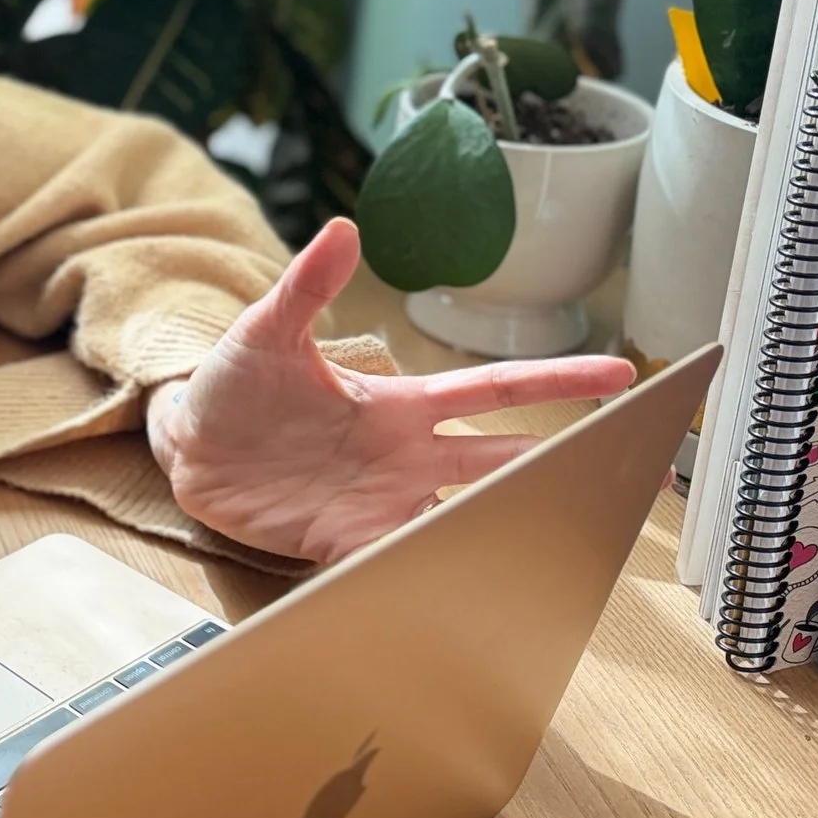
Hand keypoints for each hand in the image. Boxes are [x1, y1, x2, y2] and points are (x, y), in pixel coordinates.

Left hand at [143, 217, 635, 563]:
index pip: (494, 391)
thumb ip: (307, 286)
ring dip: (508, 525)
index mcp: (399, 405)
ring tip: (566, 541)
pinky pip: (402, 561)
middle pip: (502, 462)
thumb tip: (341, 229)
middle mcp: (405, 457)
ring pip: (466, 517)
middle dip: (563, 466)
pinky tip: (469, 588)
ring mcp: (382, 502)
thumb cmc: (233, 384)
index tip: (621, 374)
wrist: (185, 446)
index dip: (558, 383)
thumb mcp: (268, 332)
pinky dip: (434, 571)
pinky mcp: (347, 541)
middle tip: (632, 471)